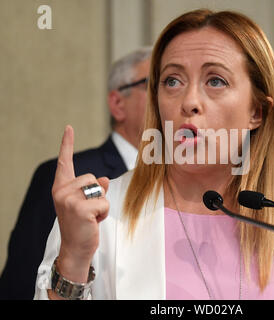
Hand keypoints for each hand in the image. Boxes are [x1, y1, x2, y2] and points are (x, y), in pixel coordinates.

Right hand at [51, 125, 108, 281]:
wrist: (76, 248)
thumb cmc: (82, 224)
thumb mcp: (87, 203)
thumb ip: (94, 188)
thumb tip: (104, 180)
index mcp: (61, 187)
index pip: (65, 162)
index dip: (67, 144)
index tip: (69, 128)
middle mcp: (61, 190)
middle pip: (92, 177)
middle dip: (97, 194)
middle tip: (88, 211)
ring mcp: (68, 199)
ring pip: (99, 190)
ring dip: (101, 204)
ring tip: (91, 216)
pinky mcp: (79, 208)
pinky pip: (104, 202)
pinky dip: (104, 213)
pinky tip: (93, 222)